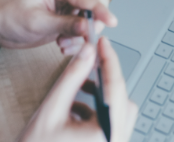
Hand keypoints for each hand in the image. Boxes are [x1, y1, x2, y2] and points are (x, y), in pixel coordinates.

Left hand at [0, 0, 115, 51]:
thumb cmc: (11, 16)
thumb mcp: (37, 22)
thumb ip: (64, 25)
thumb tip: (86, 27)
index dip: (100, 10)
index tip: (111, 21)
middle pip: (95, 3)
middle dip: (91, 24)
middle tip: (83, 39)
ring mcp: (69, 3)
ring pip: (91, 18)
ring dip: (82, 35)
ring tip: (64, 43)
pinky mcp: (68, 16)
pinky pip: (83, 28)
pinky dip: (77, 39)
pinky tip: (63, 44)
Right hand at [17, 38, 137, 141]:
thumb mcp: (51, 109)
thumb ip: (72, 77)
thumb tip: (88, 53)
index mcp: (105, 133)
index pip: (115, 87)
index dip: (109, 59)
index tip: (103, 42)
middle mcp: (114, 141)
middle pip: (121, 98)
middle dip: (106, 77)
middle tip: (91, 58)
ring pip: (118, 111)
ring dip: (101, 95)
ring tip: (79, 87)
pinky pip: (110, 124)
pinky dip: (96, 111)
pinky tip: (75, 109)